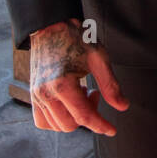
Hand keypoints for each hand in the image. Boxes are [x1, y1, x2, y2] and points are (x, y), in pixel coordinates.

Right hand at [29, 18, 127, 134]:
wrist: (50, 27)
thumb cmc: (76, 39)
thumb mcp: (99, 59)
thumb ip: (111, 85)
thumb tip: (123, 107)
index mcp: (62, 85)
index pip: (84, 117)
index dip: (101, 126)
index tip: (112, 130)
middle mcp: (45, 94)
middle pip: (71, 125)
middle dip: (88, 116)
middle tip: (95, 94)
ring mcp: (36, 96)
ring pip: (57, 126)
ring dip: (74, 118)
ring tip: (81, 95)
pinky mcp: (33, 95)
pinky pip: (43, 122)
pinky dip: (57, 120)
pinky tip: (68, 104)